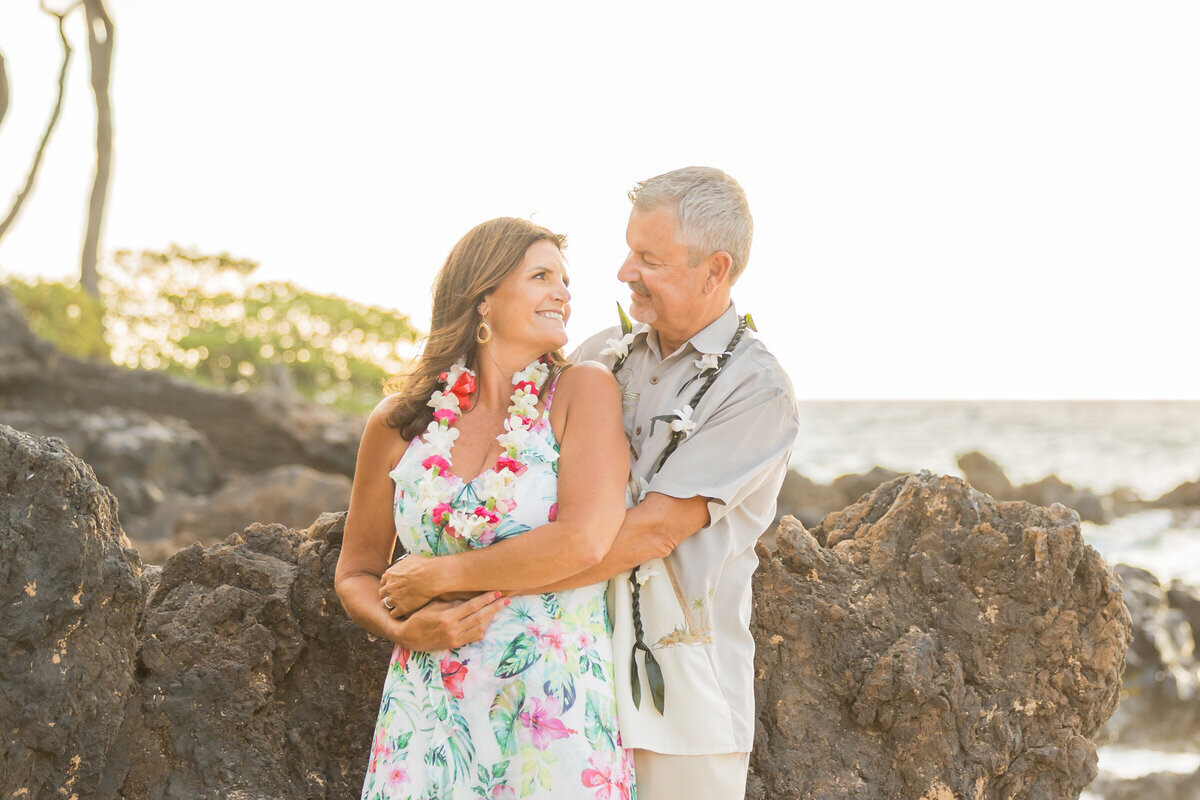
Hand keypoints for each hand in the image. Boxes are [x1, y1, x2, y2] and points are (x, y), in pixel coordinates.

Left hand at [379, 553, 440, 615]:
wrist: (432, 576)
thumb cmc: (424, 565)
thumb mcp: (409, 559)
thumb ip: (402, 564)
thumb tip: (403, 563)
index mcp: (389, 574)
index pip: (383, 582)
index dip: (388, 584)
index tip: (394, 586)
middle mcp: (389, 587)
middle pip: (382, 593)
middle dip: (388, 594)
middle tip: (396, 595)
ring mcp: (394, 598)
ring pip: (385, 604)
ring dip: (391, 604)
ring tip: (399, 604)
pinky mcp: (402, 608)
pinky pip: (393, 614)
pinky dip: (397, 613)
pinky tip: (403, 610)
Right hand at [394, 593, 508, 649]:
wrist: (408, 637)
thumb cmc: (419, 616)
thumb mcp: (433, 605)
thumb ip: (451, 602)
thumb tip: (469, 596)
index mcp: (447, 617)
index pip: (472, 606)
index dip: (486, 599)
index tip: (496, 592)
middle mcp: (453, 629)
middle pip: (479, 617)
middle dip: (494, 607)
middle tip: (505, 599)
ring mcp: (455, 639)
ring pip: (480, 628)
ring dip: (491, 618)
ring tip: (499, 608)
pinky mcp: (455, 645)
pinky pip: (474, 637)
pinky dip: (483, 628)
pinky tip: (488, 621)